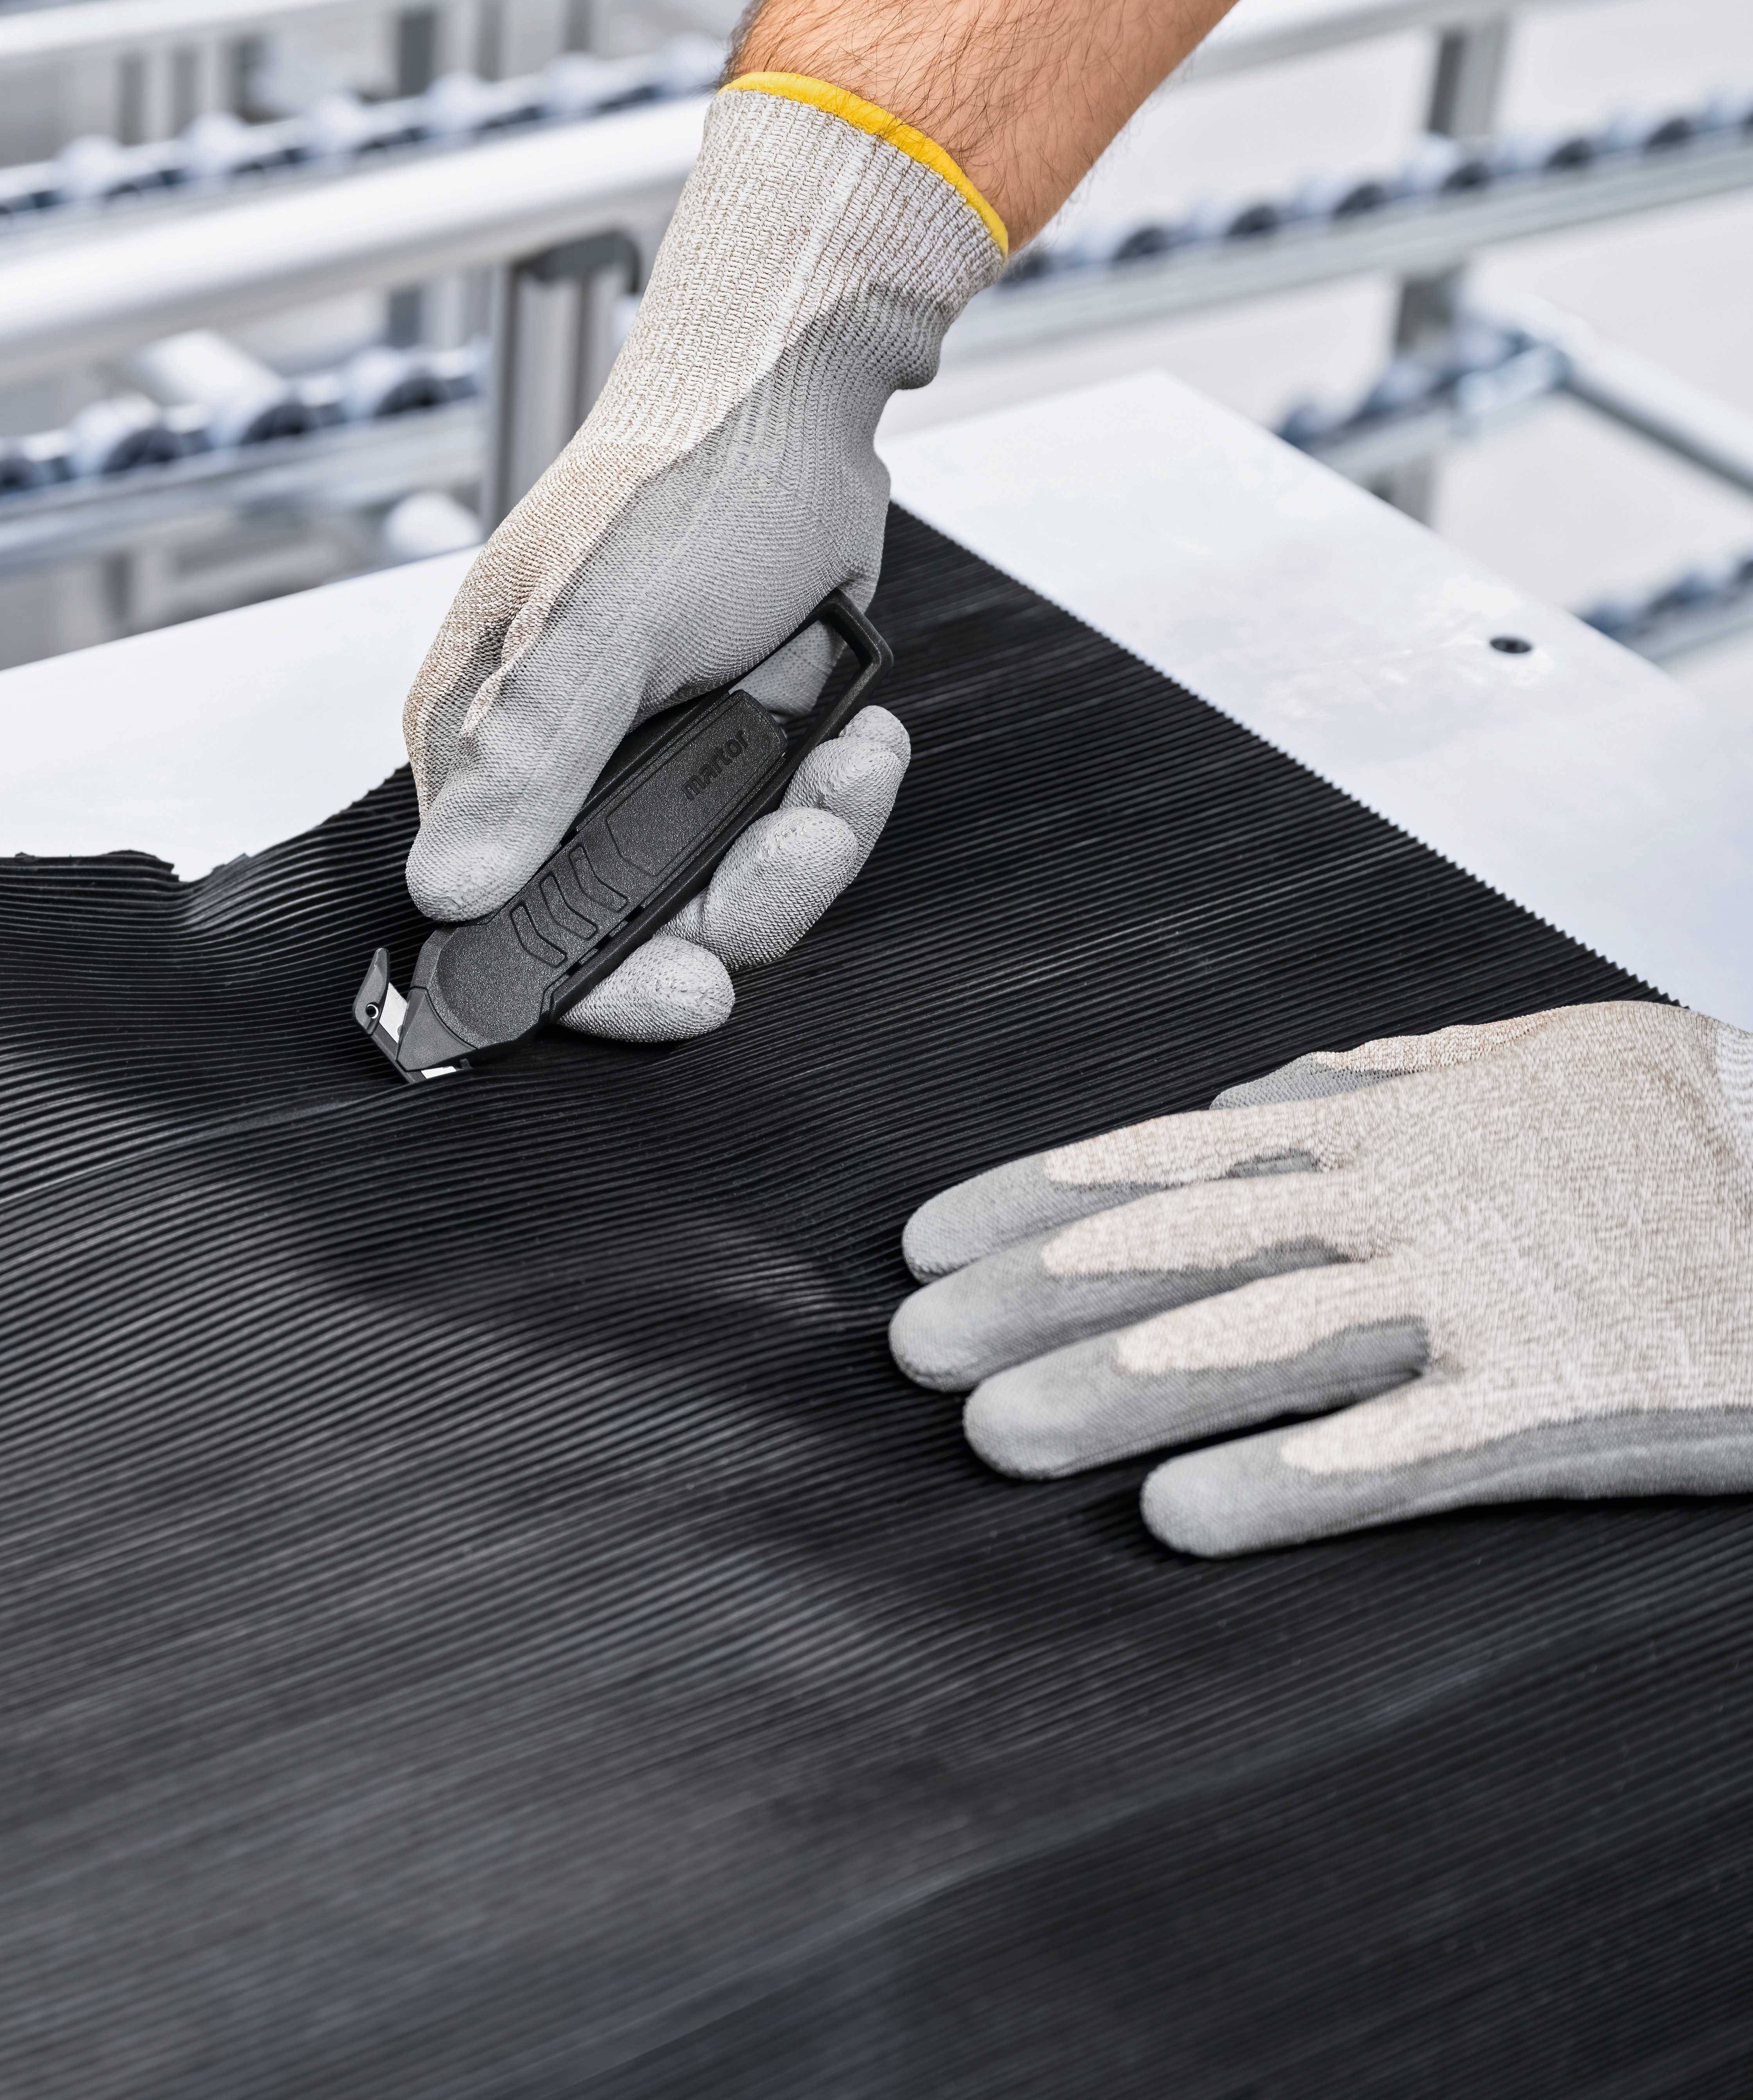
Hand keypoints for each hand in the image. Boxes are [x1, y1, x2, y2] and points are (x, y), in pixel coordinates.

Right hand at [400, 81, 1003, 1037]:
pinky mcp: (720, 753)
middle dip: (740, 899)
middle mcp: (550, 777)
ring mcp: (641, 768)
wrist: (789, 396)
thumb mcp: (603, 626)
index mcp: (481, 750)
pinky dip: (833, 802)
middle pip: (632, 924)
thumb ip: (532, 763)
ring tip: (854, 763)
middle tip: (811, 834)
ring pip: (719, 889)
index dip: (602, 980)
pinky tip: (863, 737)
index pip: (506, 925)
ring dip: (806, 845)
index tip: (698, 992)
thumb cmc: (683, 484)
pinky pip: (775, 836)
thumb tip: (447, 891)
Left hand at [890, 1001, 1752, 1555]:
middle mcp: (1410, 1199)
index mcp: (1388, 1124)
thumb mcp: (1517, 1070)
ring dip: (1115, 1391)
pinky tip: (1182, 1518)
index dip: (1033, 1202)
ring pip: (1259, 1343)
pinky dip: (1288, 1482)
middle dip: (1033, 1302)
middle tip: (913, 1354)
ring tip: (994, 1437)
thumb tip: (1227, 1113)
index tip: (925, 1247)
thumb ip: (1364, 1086)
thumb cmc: (1683, 1134)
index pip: (1166, 1160)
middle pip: (1180, 1250)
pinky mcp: (1564, 1397)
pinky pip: (1403, 1450)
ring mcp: (1485, 1297)